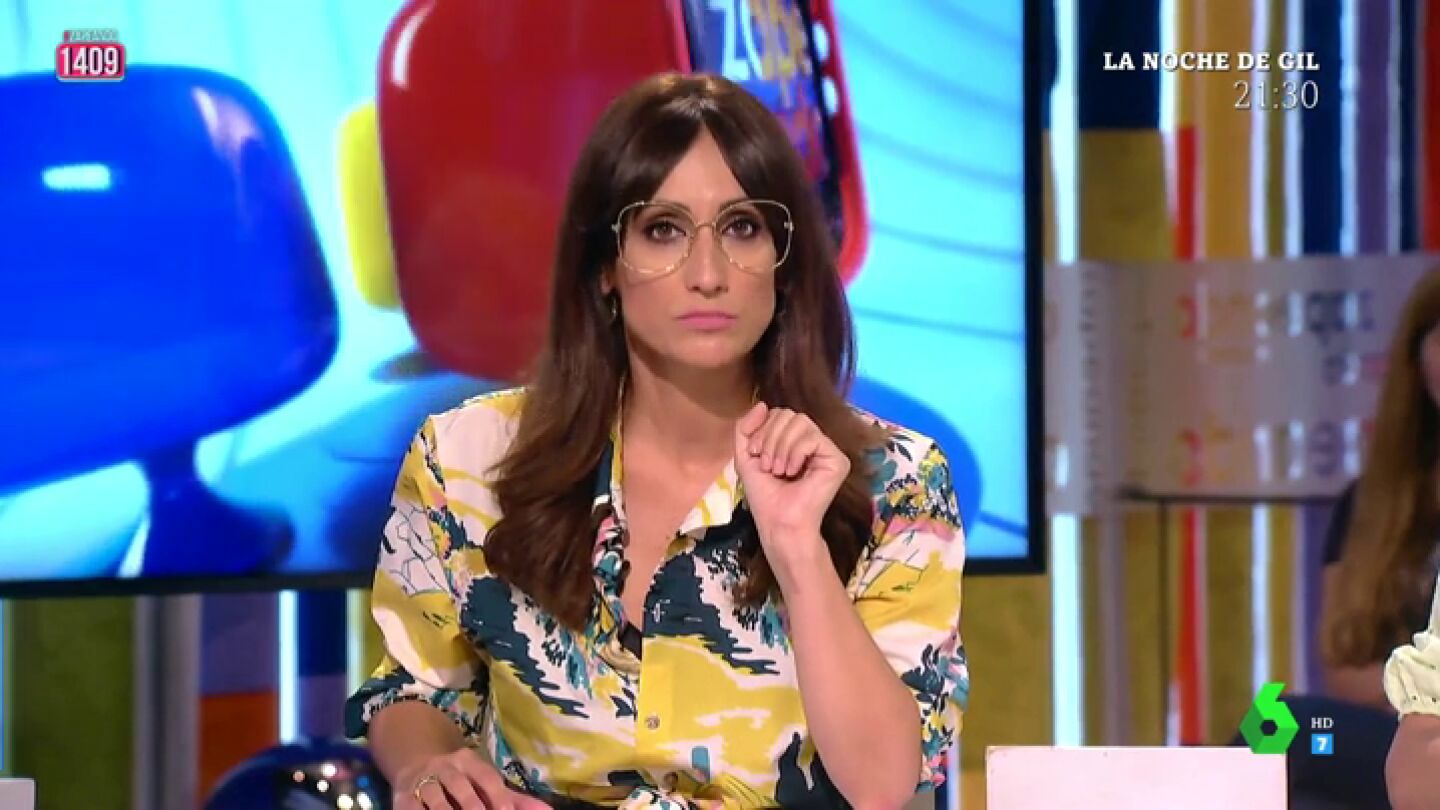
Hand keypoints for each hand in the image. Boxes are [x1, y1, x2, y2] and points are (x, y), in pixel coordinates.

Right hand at [393, 748, 548, 809]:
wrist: (414, 761)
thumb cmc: (460, 779)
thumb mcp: (485, 783)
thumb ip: (515, 800)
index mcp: (470, 761)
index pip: (487, 778)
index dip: (498, 797)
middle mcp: (445, 767)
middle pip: (461, 788)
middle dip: (473, 808)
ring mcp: (422, 781)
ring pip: (435, 800)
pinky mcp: (402, 797)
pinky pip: (412, 807)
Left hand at [733, 403, 849, 559]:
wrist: (778, 522)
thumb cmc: (765, 496)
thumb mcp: (746, 457)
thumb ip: (746, 428)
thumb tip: (763, 404)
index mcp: (793, 441)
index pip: (779, 414)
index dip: (763, 430)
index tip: (756, 455)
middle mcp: (812, 442)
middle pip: (789, 414)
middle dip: (770, 438)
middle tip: (769, 466)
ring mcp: (827, 450)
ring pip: (800, 421)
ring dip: (781, 447)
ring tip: (779, 470)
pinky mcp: (838, 460)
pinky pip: (812, 437)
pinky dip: (796, 453)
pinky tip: (793, 472)